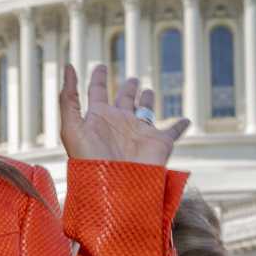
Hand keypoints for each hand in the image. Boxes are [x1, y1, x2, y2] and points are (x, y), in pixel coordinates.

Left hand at [58, 63, 187, 166]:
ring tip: (148, 91)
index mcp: (98, 118)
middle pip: (124, 100)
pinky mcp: (159, 142)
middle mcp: (119, 123)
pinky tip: (186, 120)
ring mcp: (139, 132)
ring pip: (146, 111)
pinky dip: (180, 125)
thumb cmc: (89, 161)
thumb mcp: (71, 126)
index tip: (100, 66)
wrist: (114, 189)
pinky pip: (173, 131)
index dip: (98, 78)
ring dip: (148, 101)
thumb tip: (68, 67)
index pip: (98, 92)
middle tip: (132, 79)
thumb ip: (69, 97)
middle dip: (128, 88)